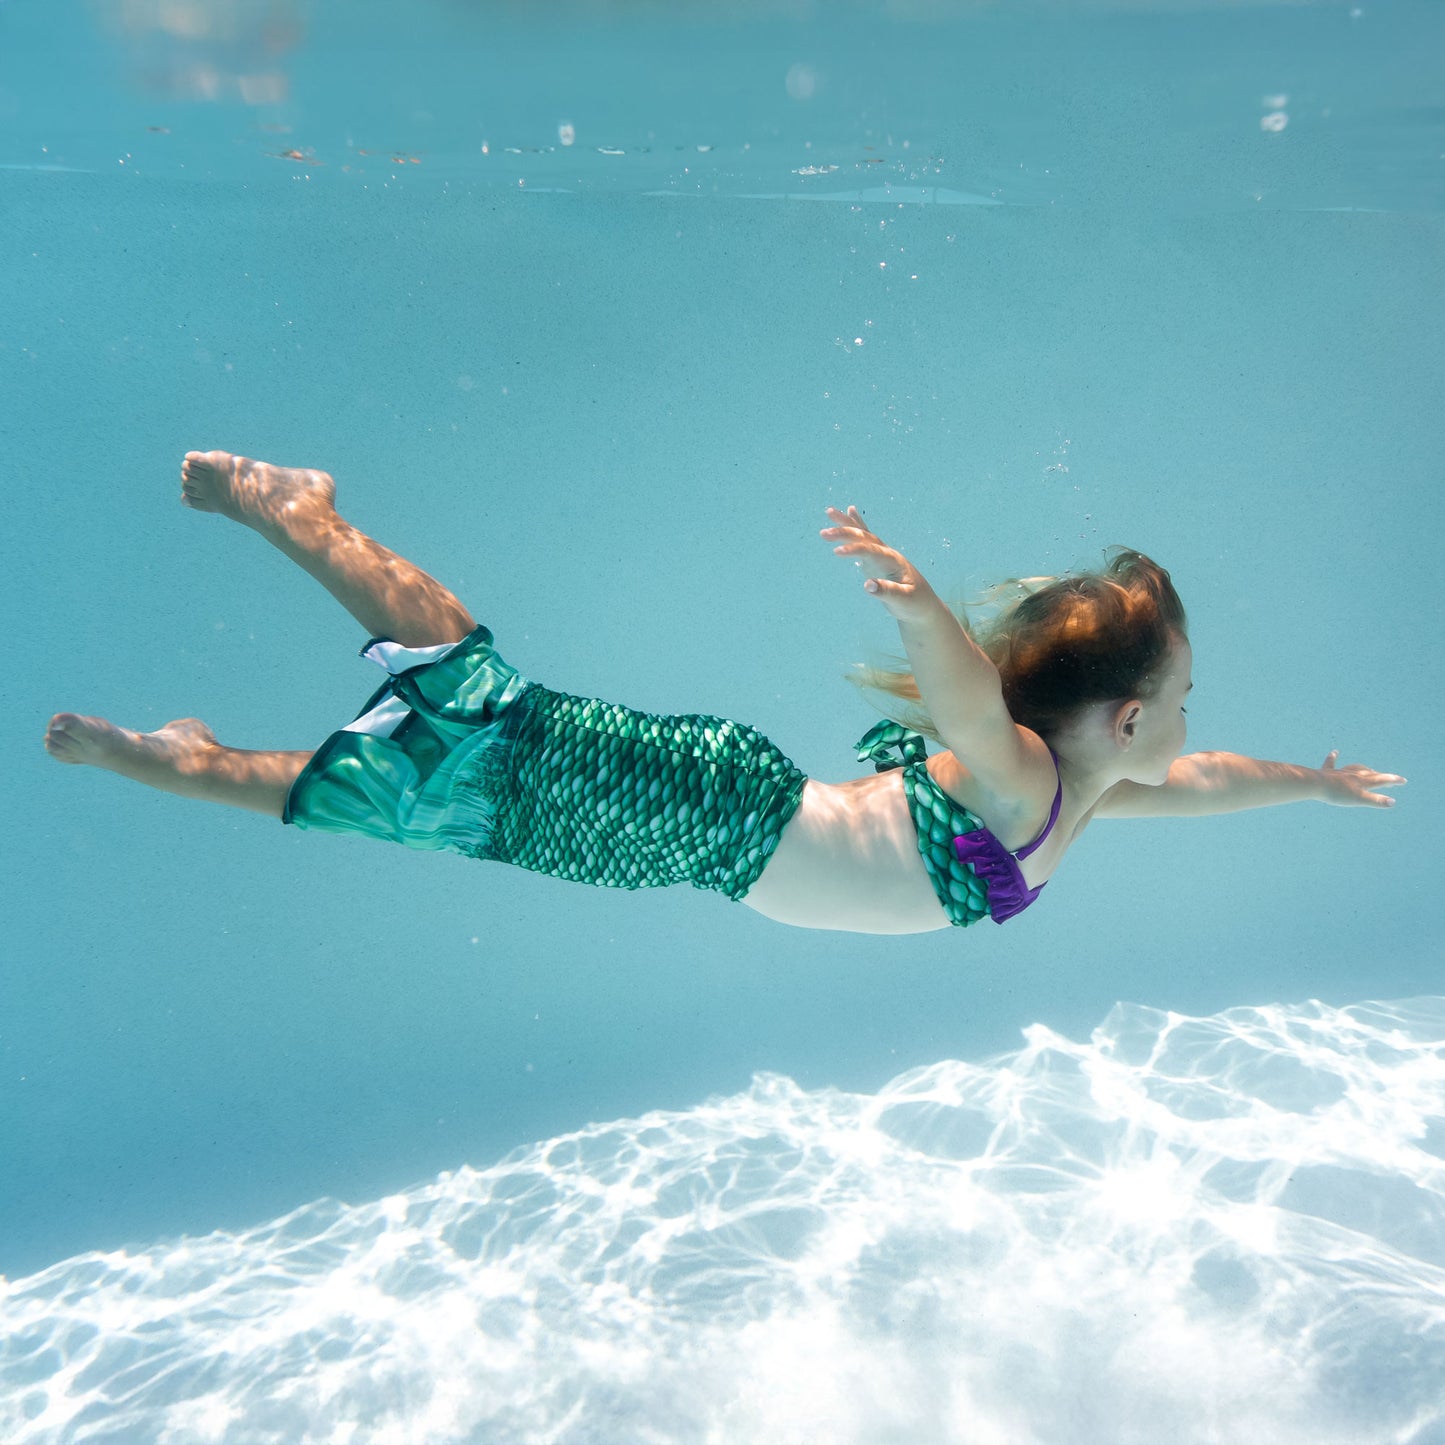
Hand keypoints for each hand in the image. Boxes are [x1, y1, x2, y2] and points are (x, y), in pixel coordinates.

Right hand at [820, 506, 932, 620]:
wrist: (923, 605)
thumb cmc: (915, 603)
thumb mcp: (903, 601)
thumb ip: (887, 592)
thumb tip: (867, 585)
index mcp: (893, 561)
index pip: (870, 551)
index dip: (854, 550)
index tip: (837, 552)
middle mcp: (886, 553)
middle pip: (864, 538)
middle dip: (845, 533)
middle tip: (824, 533)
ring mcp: (881, 555)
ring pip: (863, 535)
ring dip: (846, 524)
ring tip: (830, 511)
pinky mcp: (876, 560)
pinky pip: (864, 540)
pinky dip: (857, 526)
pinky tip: (850, 511)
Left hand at [1317, 751, 1405, 807]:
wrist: (1315, 784)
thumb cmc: (1337, 793)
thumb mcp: (1359, 799)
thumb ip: (1376, 801)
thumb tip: (1393, 802)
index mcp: (1362, 781)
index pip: (1381, 780)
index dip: (1393, 780)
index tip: (1404, 780)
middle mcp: (1353, 774)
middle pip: (1370, 774)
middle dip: (1382, 776)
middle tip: (1391, 778)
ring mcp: (1340, 772)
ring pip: (1355, 768)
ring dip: (1364, 769)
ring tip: (1369, 769)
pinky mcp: (1327, 772)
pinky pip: (1331, 763)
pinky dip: (1334, 758)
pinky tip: (1335, 752)